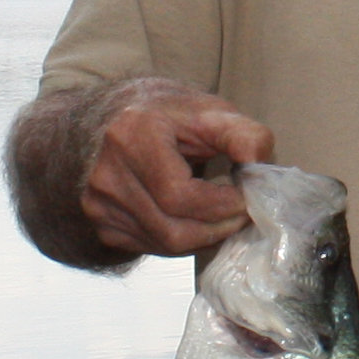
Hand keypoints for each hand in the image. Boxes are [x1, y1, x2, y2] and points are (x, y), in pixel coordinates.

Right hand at [80, 83, 274, 260]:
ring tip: (227, 217)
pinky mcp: (103, 225)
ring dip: (206, 237)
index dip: (222, 205)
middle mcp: (106, 176)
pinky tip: (199, 220)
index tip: (248, 198)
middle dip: (219, 227)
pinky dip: (185, 239)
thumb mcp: (207, 110)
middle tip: (244, 213)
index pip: (179, 195)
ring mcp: (99, 205)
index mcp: (131, 138)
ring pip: (165, 244)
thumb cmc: (164, 114)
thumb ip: (241, 134)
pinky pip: (153, 247)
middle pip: (172, 228)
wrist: (110, 120)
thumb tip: (260, 165)